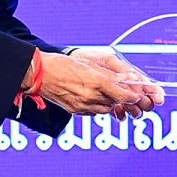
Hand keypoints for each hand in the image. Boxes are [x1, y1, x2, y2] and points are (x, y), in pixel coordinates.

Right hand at [36, 51, 156, 116]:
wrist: (39, 74)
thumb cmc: (63, 64)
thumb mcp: (89, 64)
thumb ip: (109, 74)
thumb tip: (127, 77)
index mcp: (97, 82)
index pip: (123, 95)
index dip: (132, 96)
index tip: (137, 95)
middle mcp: (91, 96)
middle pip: (115, 103)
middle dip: (120, 99)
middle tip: (122, 93)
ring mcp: (83, 106)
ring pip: (105, 109)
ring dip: (108, 103)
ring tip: (103, 93)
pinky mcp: (75, 111)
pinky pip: (92, 112)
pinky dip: (96, 106)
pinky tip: (91, 97)